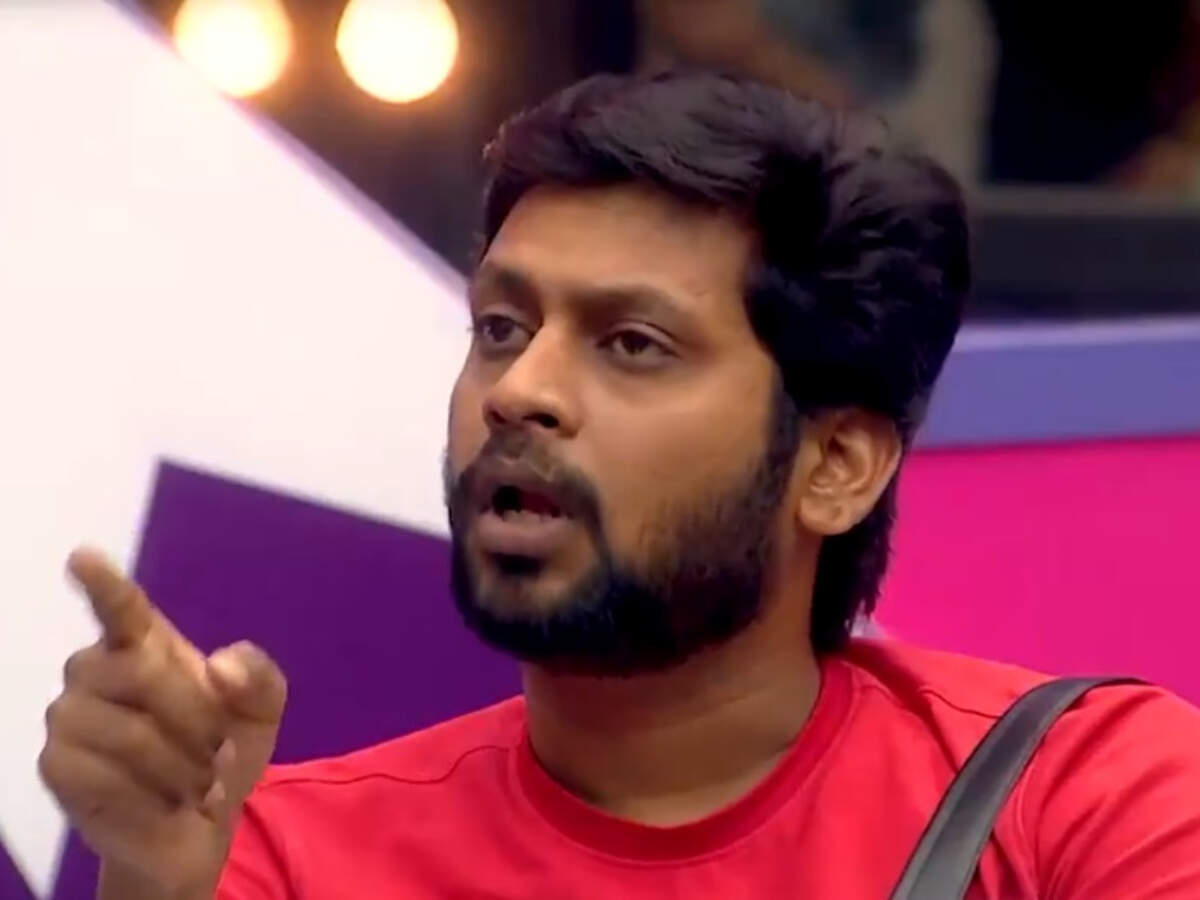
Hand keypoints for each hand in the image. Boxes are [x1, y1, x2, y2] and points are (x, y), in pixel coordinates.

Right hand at [38, 549, 287, 897]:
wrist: (195, 827)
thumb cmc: (222, 753)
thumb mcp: (261, 712)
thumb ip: (258, 677)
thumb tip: (219, 666)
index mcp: (144, 644)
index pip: (119, 607)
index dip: (102, 583)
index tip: (84, 557)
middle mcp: (96, 670)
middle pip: (141, 673)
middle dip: (196, 717)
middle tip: (218, 750)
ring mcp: (69, 717)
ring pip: (129, 733)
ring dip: (181, 765)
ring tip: (196, 780)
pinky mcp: (57, 766)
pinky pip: (108, 777)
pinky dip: (153, 794)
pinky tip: (164, 799)